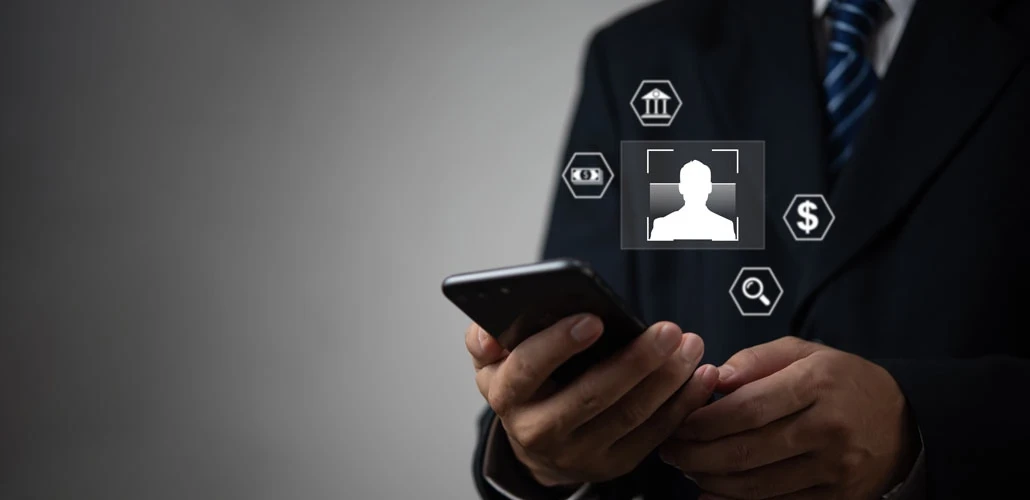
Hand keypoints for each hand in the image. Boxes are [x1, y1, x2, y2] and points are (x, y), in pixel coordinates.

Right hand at [466, 315, 718, 486]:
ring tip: (690, 345)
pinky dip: (682, 404)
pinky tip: (701, 376)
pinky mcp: (614, 463)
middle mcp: (539, 431)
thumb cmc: (523, 384)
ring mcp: (580, 453)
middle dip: (634, 362)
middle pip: (590, 397)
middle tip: (668, 330)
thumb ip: (484, 338)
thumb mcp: (493, 362)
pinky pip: (654, 434)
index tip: (593, 318)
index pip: (528, 369)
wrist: (537, 445)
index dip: (558, 344)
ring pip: (629, 416)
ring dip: (667, 380)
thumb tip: (489, 330)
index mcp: (507, 396)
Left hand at [659, 337, 917, 499]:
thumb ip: (755, 360)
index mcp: (817, 383)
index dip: (704, 420)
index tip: (678, 421)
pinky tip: (711, 494)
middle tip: (670, 450)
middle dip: (697, 454)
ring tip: (688, 468)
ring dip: (711, 480)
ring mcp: (833, 468)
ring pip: (757, 484)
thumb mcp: (805, 352)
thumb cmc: (843, 382)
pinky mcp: (835, 498)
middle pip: (747, 449)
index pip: (747, 407)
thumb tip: (714, 378)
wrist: (903, 425)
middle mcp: (827, 428)